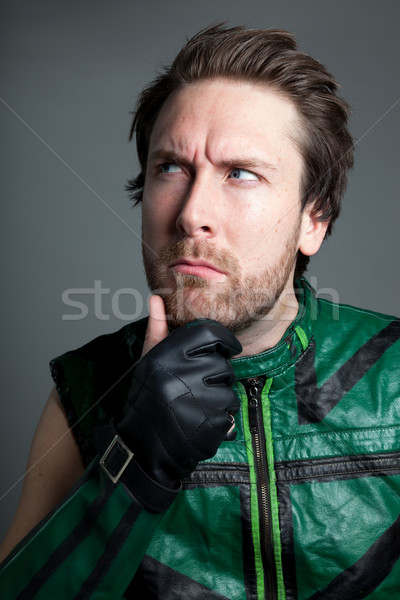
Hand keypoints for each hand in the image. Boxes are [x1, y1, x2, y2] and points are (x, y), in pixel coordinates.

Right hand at [116, 295, 241, 487]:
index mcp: (167, 355)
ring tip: (196, 405)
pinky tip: (199, 420)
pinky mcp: (209, 423)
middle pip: (223, 364)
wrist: (141, 445)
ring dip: (219, 397)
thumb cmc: (146, 397)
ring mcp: (196, 400)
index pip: (211, 334)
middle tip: (198, 386)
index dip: (224, 341)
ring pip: (229, 389)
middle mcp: (181, 375)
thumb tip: (157, 298)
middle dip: (217, 375)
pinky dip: (220, 418)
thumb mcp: (149, 360)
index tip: (227, 348)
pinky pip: (229, 412)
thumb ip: (157, 329)